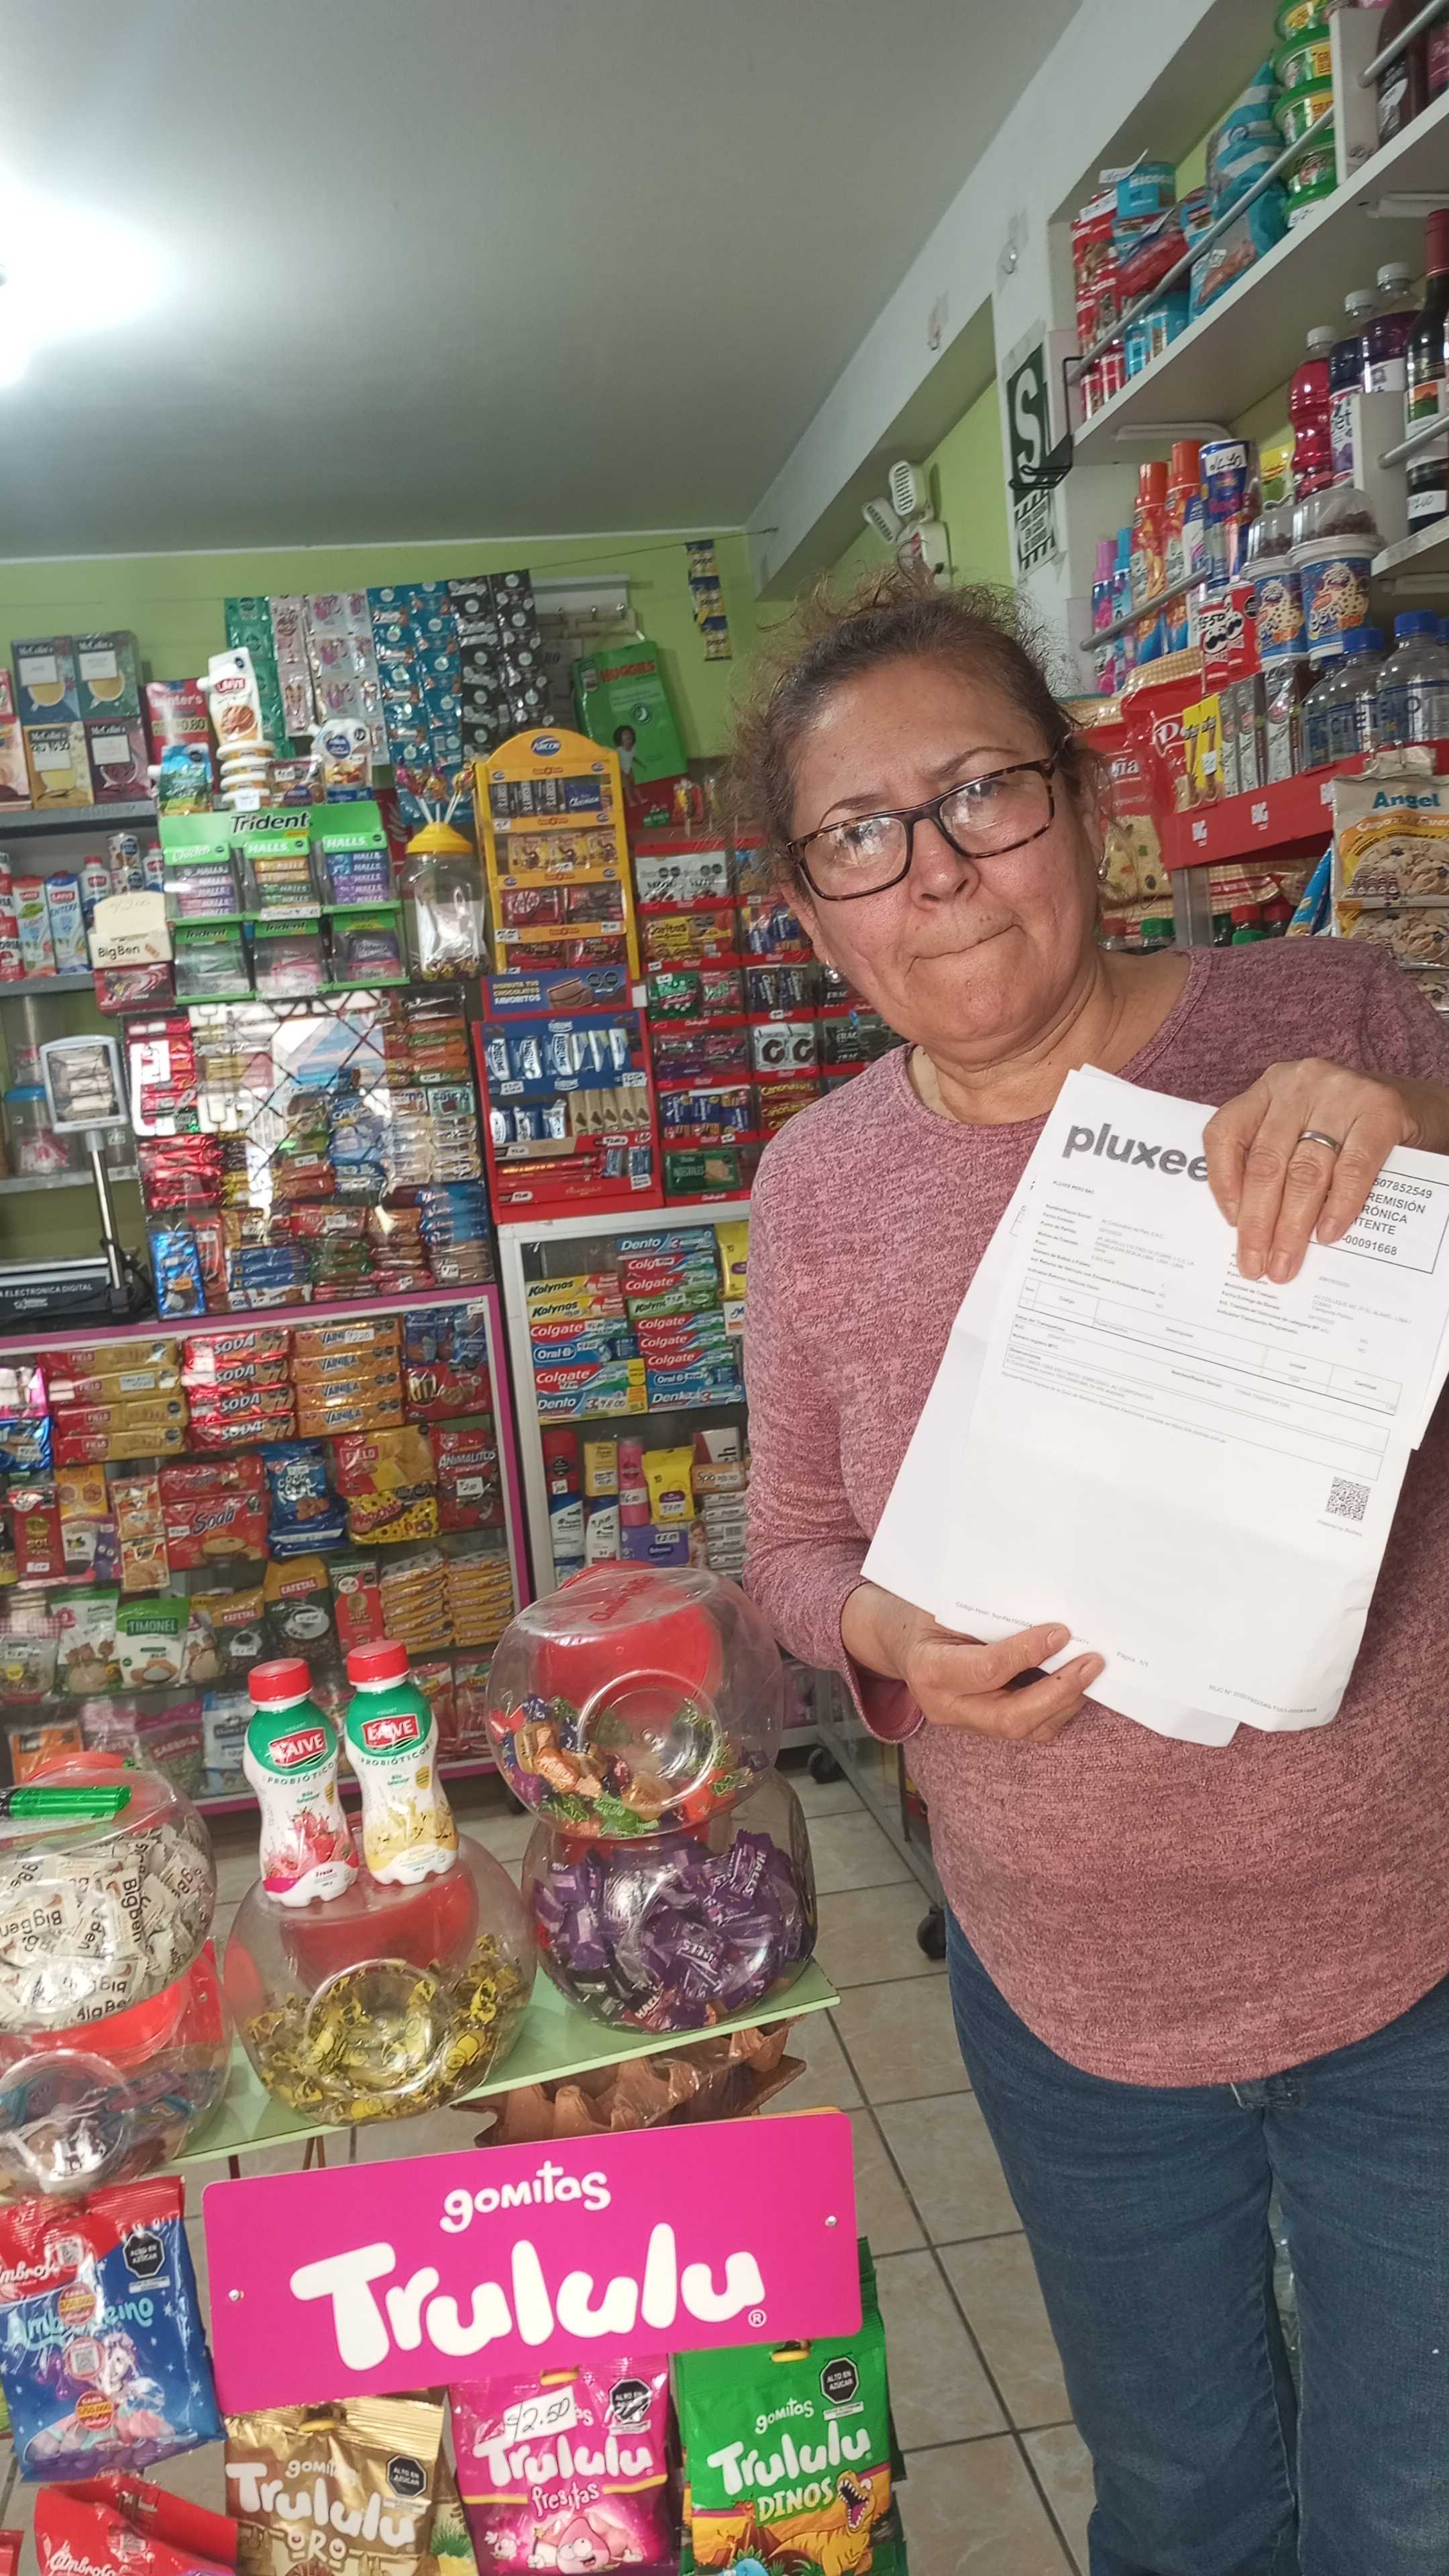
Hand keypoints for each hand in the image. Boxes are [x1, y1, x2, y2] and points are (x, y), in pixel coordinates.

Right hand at [842, 1583, 1101, 1743]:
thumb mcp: (946, 1605)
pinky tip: (1074, 1684)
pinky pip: (1029, 1728)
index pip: (988, 1669)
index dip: (1028, 1652)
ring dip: (1065, 1702)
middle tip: (1092, 1664)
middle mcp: (945, 1705)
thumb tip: (1049, 1616)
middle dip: (1059, 1692)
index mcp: (930, 1668)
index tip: (1062, 1631)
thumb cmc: (927, 1614)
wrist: (902, 1642)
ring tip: (1091, 1672)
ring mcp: (965, 1723)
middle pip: (1012, 1717)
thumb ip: (989, 1615)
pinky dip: (1057, 1707)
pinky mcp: (983, 1728)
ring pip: (1026, 1729)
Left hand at [1203, 1058, 1448, 1283]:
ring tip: (1286, 1263)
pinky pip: (1353, 1168)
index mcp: (1268, 1088)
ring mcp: (1340, 1093)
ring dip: (1292, 1226)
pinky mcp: (1381, 1111)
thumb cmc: (1345, 1129)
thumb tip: (1253, 1232)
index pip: (1226, 1134)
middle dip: (1258, 1223)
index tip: (1229, 1225)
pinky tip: (1327, 1234)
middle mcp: (1299, 1084)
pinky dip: (1338, 1207)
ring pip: (1305, 1171)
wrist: (1414, 1107)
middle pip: (1266, 1163)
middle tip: (1256, 1266)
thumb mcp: (1300, 1131)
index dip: (1222, 1182)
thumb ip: (1275, 1163)